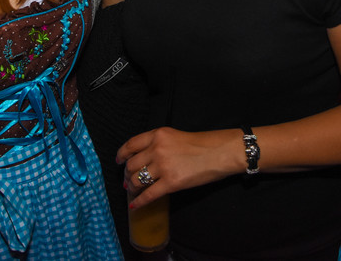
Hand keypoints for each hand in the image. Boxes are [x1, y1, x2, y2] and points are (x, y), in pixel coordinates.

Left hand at [116, 127, 244, 208]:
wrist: (221, 153)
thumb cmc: (203, 144)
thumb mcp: (175, 136)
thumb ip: (159, 144)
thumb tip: (144, 160)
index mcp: (158, 134)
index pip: (131, 144)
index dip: (122, 154)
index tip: (119, 161)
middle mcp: (157, 149)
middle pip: (131, 164)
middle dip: (127, 174)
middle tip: (128, 180)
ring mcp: (163, 166)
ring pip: (137, 180)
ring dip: (133, 187)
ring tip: (133, 191)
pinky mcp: (171, 183)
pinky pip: (149, 195)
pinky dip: (139, 202)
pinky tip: (135, 206)